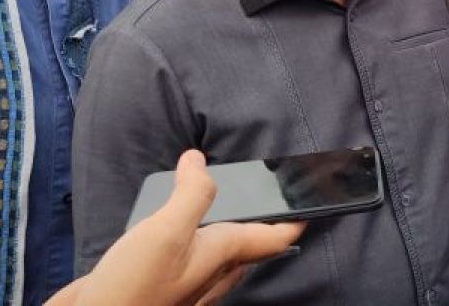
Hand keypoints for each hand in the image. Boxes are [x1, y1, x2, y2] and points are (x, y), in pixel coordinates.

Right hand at [47, 150, 304, 305]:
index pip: (273, 238)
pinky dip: (189, 236)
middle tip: (271, 197)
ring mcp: (184, 280)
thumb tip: (199, 160)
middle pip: (247, 247)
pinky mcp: (159, 282)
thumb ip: (190, 194)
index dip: (295, 221)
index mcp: (222, 256)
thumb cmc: (134, 287)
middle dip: (262, 224)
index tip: (314, 203)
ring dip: (225, 229)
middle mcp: (210, 272)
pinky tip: (175, 226)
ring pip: (217, 253)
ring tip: (229, 205)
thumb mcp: (167, 231)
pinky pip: (185, 255)